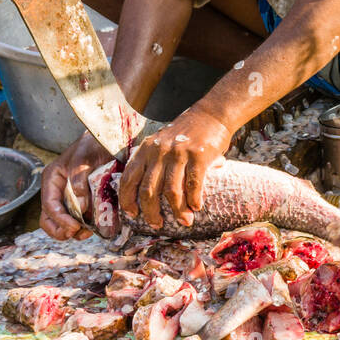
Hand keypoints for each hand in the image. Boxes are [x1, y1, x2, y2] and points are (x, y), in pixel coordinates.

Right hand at [39, 133, 111, 239]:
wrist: (109, 141)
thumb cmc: (94, 145)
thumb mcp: (84, 156)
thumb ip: (78, 177)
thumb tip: (79, 203)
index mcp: (52, 179)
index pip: (49, 205)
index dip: (59, 220)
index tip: (73, 227)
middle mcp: (57, 190)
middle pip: (49, 218)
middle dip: (60, 229)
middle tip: (75, 233)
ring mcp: (69, 197)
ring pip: (62, 222)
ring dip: (71, 231)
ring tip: (85, 233)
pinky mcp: (82, 201)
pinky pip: (78, 219)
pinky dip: (83, 227)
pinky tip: (93, 228)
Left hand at [119, 107, 232, 228]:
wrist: (212, 114)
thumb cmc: (186, 132)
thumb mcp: (161, 142)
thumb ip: (152, 161)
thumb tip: (146, 192)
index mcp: (146, 149)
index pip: (129, 179)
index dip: (128, 200)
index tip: (132, 214)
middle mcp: (159, 152)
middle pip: (149, 190)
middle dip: (151, 212)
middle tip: (157, 224)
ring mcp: (179, 154)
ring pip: (171, 191)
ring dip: (177, 211)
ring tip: (184, 221)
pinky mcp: (199, 156)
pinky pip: (193, 184)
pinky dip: (194, 199)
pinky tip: (196, 207)